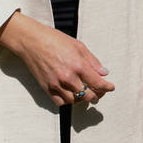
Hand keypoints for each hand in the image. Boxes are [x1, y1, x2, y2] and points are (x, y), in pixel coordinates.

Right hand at [0, 12, 114, 106]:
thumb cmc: (54, 40)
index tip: (110, 87)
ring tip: (86, 93)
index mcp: (78, 65)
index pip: (98, 83)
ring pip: (75, 101)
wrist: (32, 42)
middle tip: (99, 91)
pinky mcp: (46, 88)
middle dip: (97, 94)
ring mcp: (56, 84)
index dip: (107, 87)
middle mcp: (68, 77)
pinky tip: (71, 95)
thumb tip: (104, 73)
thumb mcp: (78, 46)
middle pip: (88, 95)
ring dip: (83, 99)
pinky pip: (60, 102)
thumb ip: (92, 61)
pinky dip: (68, 101)